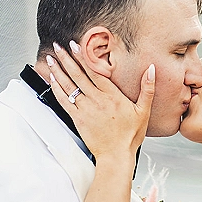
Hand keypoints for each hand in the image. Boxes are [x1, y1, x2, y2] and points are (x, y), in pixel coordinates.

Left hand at [47, 43, 154, 159]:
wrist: (116, 156)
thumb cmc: (130, 136)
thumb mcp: (144, 111)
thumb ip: (147, 89)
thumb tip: (150, 70)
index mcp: (112, 96)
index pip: (95, 71)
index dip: (83, 57)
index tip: (75, 46)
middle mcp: (97, 100)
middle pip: (78, 75)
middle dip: (67, 59)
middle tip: (58, 46)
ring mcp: (85, 109)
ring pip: (69, 86)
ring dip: (58, 71)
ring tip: (50, 59)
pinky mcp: (78, 119)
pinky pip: (64, 101)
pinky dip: (56, 89)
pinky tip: (51, 80)